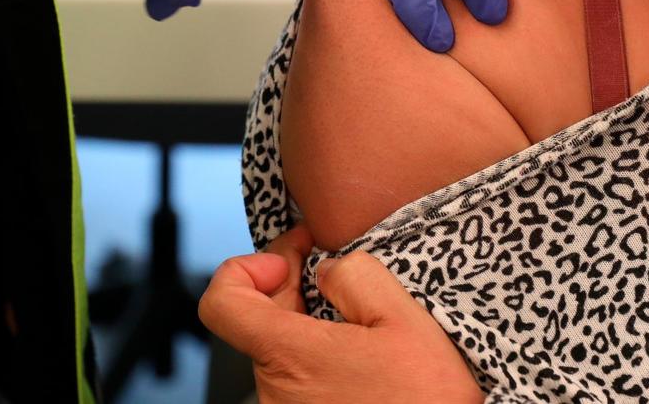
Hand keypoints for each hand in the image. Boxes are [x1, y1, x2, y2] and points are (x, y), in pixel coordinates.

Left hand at [199, 228, 482, 403]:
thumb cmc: (428, 403)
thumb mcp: (405, 320)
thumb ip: (355, 275)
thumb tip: (327, 269)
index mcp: (288, 356)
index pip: (220, 302)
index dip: (244, 268)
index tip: (288, 259)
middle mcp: (275, 391)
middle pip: (258, 319)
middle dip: (291, 285)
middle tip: (331, 269)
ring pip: (280, 350)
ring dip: (309, 325)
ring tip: (356, 320)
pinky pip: (297, 379)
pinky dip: (319, 358)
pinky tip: (359, 356)